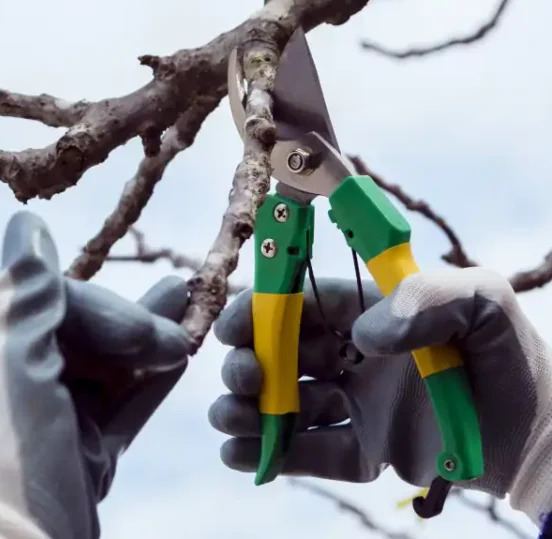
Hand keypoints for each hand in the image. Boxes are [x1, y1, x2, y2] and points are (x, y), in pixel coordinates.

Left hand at [0, 211, 190, 538]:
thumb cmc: (1, 458)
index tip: (142, 332)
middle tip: (181, 324)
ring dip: (148, 341)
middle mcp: (10, 382)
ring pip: (107, 368)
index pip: (47, 302)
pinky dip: (149, 384)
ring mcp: (50, 422)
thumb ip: (26, 294)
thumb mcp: (12, 364)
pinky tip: (181, 357)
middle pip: (81, 332)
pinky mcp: (82, 457)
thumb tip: (25, 223)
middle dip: (131, 322)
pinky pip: (120, 408)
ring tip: (191, 302)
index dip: (99, 309)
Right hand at [209, 268, 551, 523]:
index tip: (233, 327)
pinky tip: (242, 456)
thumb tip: (364, 335)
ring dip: (248, 411)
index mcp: (370, 313)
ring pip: (286, 405)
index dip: (259, 312)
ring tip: (231, 420)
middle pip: (281, 355)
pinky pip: (311, 453)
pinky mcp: (367, 452)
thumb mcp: (482, 303)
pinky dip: (273, 455)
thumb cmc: (511, 359)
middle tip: (245, 379)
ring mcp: (358, 406)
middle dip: (248, 365)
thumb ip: (426, 297)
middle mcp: (356, 357)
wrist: (543, 441)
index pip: (300, 304)